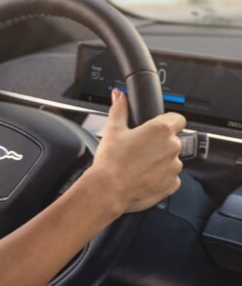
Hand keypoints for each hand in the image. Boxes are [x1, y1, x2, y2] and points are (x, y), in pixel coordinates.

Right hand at [86, 89, 185, 214]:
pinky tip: (141, 176)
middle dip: (158, 143)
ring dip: (159, 160)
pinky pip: (169, 177)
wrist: (108, 190)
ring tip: (137, 165)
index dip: (166, 121)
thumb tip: (119, 95)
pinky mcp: (172, 184)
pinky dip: (159, 176)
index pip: (177, 119)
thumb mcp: (113, 129)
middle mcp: (172, 147)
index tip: (155, 127)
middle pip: (171, 140)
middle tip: (138, 148)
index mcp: (160, 130)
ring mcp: (174, 167)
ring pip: (170, 159)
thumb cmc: (111, 161)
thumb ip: (119, 109)